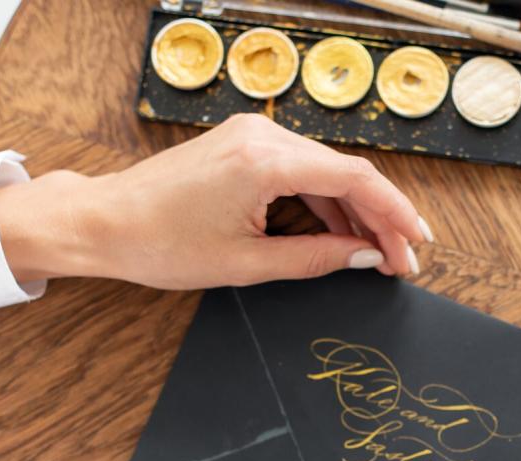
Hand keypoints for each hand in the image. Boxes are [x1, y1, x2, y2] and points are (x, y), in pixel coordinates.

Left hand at [0, 114, 431, 284]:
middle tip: (404, 260)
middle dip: (381, 219)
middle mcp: (264, 136)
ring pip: (327, 173)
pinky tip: (342, 234)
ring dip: (356, 213)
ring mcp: (253, 136)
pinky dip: (326, 202)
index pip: (355, 181)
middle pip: (347, 174)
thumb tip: (365, 257)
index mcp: (266, 161)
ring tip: (379, 254)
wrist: (103, 222)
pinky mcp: (243, 146)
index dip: (394, 215)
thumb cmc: (161, 243)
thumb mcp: (247, 264)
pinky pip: (301, 171)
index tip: (417, 245)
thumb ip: (315, 258)